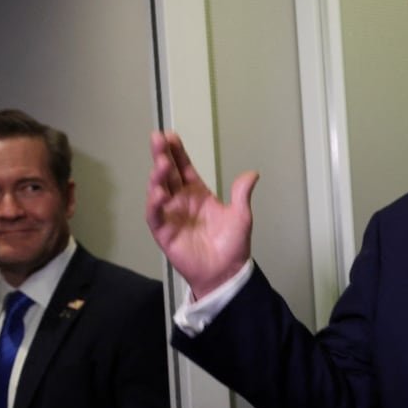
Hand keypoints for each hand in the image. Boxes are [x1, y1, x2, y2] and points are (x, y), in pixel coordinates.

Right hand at [146, 130, 258, 297]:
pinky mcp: (164, 233)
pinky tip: (158, 193)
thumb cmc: (232, 245)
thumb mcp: (241, 216)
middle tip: (157, 138)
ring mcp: (171, 215)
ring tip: (161, 163)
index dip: (177, 152)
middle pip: (168, 174)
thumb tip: (252, 173)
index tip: (171, 136)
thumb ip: (241, 194)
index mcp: (198, 194)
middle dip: (161, 155)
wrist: (227, 272)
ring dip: (157, 177)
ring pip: (158, 191)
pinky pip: (156, 216)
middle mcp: (181, 201)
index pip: (184, 168)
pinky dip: (155, 205)